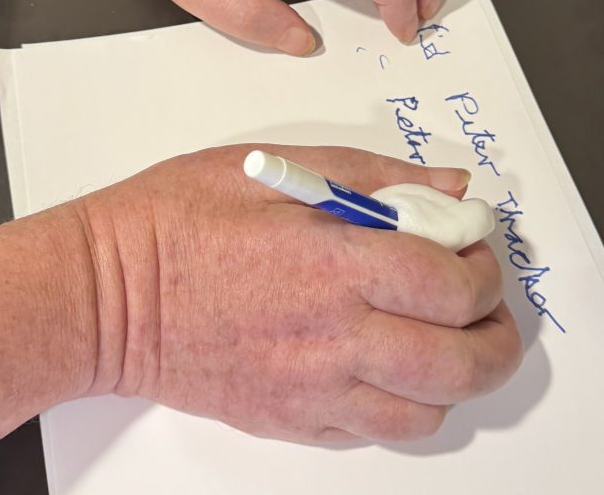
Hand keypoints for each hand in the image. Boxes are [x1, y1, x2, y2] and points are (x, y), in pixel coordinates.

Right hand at [80, 145, 521, 442]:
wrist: (106, 296)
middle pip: (461, 366)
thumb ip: (374, 175)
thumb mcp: (276, 168)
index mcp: (334, 265)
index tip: (474, 250)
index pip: (453, 287)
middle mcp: (333, 338)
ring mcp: (312, 391)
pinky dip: (402, 405)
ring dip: (455, 379)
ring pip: (426, 415)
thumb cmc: (177, 221)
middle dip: (497, 337)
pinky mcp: (290, 422)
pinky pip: (374, 434)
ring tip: (440, 339)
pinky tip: (385, 366)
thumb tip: (450, 187)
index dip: (484, 269)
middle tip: (485, 308)